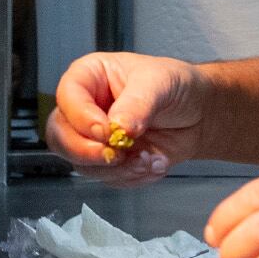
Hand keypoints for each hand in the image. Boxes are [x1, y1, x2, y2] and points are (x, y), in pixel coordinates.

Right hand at [51, 50, 207, 183]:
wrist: (198, 114)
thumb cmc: (175, 85)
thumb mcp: (160, 82)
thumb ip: (137, 103)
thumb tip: (118, 126)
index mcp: (89, 78)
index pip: (67, 97)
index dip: (81, 118)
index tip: (106, 131)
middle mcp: (85, 109)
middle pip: (60, 136)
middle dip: (87, 152)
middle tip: (117, 155)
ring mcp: (95, 139)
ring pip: (82, 164)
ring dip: (116, 169)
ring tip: (148, 159)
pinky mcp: (110, 163)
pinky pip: (107, 179)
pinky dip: (131, 178)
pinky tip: (154, 164)